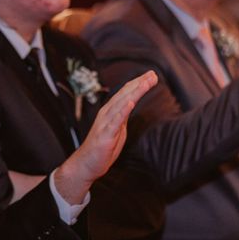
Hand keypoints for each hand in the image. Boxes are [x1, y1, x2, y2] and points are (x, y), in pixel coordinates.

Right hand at [54, 71, 157, 204]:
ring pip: (121, 104)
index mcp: (111, 111)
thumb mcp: (118, 128)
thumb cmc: (103, 148)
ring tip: (145, 83)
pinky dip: (122, 111)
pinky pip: (115, 122)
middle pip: (125, 95)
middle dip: (139, 84)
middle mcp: (107, 113)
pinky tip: (130, 103)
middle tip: (153, 75)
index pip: (125, 93)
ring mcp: (105, 123)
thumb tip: (131, 103)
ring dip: (134, 93)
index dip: (138, 83)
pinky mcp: (105, 135)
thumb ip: (123, 115)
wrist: (86, 164)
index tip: (151, 75)